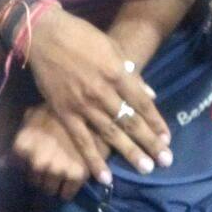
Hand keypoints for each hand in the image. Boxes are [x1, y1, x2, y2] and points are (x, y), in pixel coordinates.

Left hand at [12, 105, 99, 200]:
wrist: (91, 110)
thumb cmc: (58, 110)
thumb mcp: (34, 116)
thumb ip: (18, 138)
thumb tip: (1, 162)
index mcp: (23, 145)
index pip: (16, 167)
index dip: (24, 164)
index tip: (33, 160)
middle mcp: (37, 161)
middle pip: (33, 181)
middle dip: (40, 174)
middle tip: (50, 163)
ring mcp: (57, 170)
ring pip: (49, 190)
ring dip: (54, 183)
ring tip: (61, 170)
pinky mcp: (76, 176)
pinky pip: (66, 194)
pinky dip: (68, 189)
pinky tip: (71, 176)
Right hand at [25, 7, 169, 184]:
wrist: (44, 35)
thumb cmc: (81, 36)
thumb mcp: (111, 47)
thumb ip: (130, 73)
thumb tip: (150, 94)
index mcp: (116, 73)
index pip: (141, 103)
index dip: (156, 122)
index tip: (167, 138)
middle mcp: (103, 92)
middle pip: (130, 121)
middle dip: (150, 142)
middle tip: (166, 160)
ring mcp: (83, 105)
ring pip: (111, 134)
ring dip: (130, 152)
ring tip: (146, 168)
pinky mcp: (65, 113)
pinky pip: (82, 140)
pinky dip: (93, 159)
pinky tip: (105, 176)